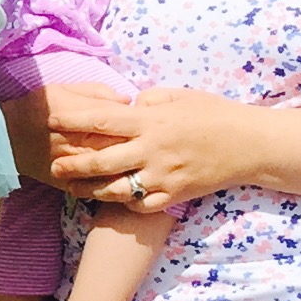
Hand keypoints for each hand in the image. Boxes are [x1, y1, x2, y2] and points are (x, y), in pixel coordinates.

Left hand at [50, 85, 255, 209]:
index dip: (72, 121)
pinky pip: (142, 205)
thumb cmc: (213, 114)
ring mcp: (164, 176)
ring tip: (73, 188)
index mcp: (151, 121)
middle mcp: (153, 150)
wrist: (250, 144)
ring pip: (117, 189)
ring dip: (91, 190)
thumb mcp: (178, 95)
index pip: (101, 121)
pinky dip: (125, 203)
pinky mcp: (175, 195)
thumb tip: (124, 106)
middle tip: (52, 167)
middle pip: (102, 161)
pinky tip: (113, 199)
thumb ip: (147, 100)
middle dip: (73, 165)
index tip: (50, 120)